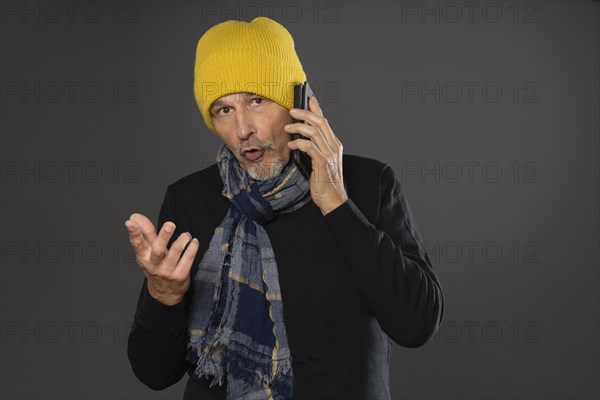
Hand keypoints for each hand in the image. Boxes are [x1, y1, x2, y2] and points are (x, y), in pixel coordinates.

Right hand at [124, 213, 198, 304]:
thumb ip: (144, 233)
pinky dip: (192, 247)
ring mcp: (168, 271)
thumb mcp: (147, 253)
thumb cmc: (155, 267)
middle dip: (164, 236)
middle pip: (158, 249)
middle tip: (170, 224)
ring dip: (183, 239)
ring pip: (176, 251)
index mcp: (143, 257)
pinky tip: (194, 242)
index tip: (130, 222)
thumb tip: (135, 217)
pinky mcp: (180, 275)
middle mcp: (154, 264)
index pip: (137, 244)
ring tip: (186, 235)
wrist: (165, 293)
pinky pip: (188, 258)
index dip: (134, 233)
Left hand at [285, 96, 347, 214]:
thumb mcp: (321, 162)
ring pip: (314, 132)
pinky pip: (309, 146)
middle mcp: (334, 146)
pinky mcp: (323, 162)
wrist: (333, 199)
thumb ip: (315, 149)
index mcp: (334, 144)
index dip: (317, 109)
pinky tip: (291, 145)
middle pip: (320, 122)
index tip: (309, 99)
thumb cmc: (325, 182)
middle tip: (292, 110)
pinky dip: (299, 143)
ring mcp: (329, 154)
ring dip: (299, 127)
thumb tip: (302, 139)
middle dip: (305, 113)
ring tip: (288, 127)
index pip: (325, 122)